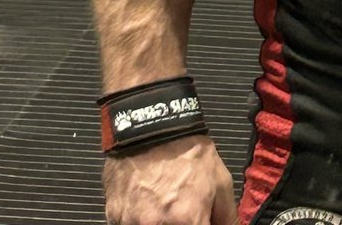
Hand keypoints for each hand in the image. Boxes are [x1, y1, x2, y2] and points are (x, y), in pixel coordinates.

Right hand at [103, 134, 236, 224]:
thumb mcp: (220, 179)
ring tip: (163, 204)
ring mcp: (132, 223)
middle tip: (182, 210)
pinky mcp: (115, 217)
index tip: (200, 222)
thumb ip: (226, 216)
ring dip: (158, 222)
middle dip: (181, 224)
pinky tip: (147, 202)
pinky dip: (140, 220)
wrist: (151, 127)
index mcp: (187, 220)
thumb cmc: (185, 150)